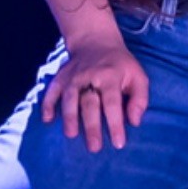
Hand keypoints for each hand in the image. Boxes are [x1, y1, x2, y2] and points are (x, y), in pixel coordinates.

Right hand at [41, 36, 148, 151]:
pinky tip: (47, 119)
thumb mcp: (138, 76)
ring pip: (69, 97)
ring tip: (70, 135)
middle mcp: (89, 76)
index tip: (118, 144)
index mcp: (110, 77)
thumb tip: (134, 122)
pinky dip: (48, 104)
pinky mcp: (61, 77)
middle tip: (94, 147)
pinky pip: (52, 90)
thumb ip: (139, 99)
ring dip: (69, 116)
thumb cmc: (120, 65)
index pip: (112, 103)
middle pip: (89, 103)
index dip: (115, 123)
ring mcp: (72, 76)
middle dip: (91, 125)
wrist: (95, 41)